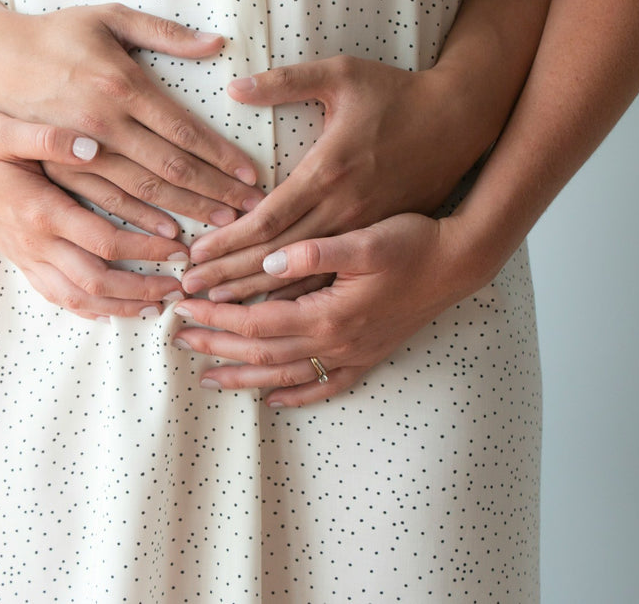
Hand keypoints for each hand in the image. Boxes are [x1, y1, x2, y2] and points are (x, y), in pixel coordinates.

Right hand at [0, 3, 264, 232]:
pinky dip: (138, 225)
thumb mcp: (108, 16)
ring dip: (186, 213)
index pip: (183, 131)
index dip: (221, 156)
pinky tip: (167, 238)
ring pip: (141, 195)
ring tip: (223, 228)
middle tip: (252, 211)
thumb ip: (164, 32)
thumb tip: (217, 43)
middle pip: (170, 170)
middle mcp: (102, 125)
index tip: (253, 175)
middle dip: (215, 193)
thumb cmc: (54, 33)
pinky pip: (105, 205)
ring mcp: (79, 153)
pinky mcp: (59, 169)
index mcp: (120, 86)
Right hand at [0, 105, 188, 318]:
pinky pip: (55, 295)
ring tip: (154, 308)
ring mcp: (24, 254)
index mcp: (40, 210)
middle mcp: (33, 241)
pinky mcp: (18, 257)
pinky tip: (109, 309)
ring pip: (76, 299)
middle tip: (178, 288)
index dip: (146, 250)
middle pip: (96, 283)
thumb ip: (49, 138)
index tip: (180, 247)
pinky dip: (86, 308)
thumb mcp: (5, 127)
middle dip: (141, 290)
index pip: (104, 241)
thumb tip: (93, 144)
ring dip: (118, 307)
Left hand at [172, 213, 481, 406]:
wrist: (460, 263)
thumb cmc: (412, 243)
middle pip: (261, 353)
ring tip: (209, 378)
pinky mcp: (368, 356)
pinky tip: (274, 400)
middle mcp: (336, 342)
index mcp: (327, 313)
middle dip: (217, 345)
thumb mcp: (364, 238)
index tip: (183, 306)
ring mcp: (353, 354)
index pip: (254, 321)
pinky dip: (297, 396)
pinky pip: (326, 386)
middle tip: (178, 340)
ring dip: (244, 377)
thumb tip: (268, 260)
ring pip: (286, 376)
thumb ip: (314, 252)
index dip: (216, 315)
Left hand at [181, 56, 496, 299]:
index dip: (226, 241)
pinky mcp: (377, 240)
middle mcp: (343, 210)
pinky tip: (272, 315)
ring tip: (216, 308)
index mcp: (328, 173)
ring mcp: (362, 232)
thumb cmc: (398, 94)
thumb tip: (234, 86)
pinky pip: (332, 280)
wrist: (463, 122)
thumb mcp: (342, 74)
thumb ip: (286, 81)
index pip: (266, 220)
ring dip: (256, 295)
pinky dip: (299, 297)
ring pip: (302, 278)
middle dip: (228, 276)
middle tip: (187, 291)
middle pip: (275, 257)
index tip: (193, 256)